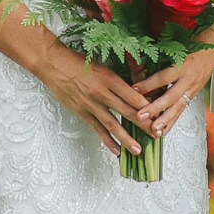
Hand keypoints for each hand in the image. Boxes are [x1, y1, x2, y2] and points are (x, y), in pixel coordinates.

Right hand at [35, 43, 155, 155]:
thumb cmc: (79, 62)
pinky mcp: (82, 112)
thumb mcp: (102, 66)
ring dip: (126, 139)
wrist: (54, 64)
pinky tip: (116, 151)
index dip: (148, 107)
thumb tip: (135, 91)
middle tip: (156, 135)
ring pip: (112, 124)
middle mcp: (102, 92)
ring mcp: (91, 104)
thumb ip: (117, 80)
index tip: (160, 115)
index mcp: (110, 78)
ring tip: (137, 150)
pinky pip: (97, 129)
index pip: (133, 96)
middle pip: (127, 111)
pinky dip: (107, 141)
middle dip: (143, 125)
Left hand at [135, 49, 213, 138]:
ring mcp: (193, 88)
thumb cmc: (192, 41)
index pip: (164, 77)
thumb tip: (134, 57)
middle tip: (141, 116)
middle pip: (171, 97)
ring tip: (154, 130)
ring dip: (165, 120)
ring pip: (178, 107)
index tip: (134, 89)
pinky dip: (173, 120)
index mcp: (183, 64)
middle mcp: (189, 78)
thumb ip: (157, 54)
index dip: (149, 84)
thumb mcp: (176, 44)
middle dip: (156, 108)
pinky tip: (164, 130)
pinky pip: (182, 109)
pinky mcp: (194, 93)